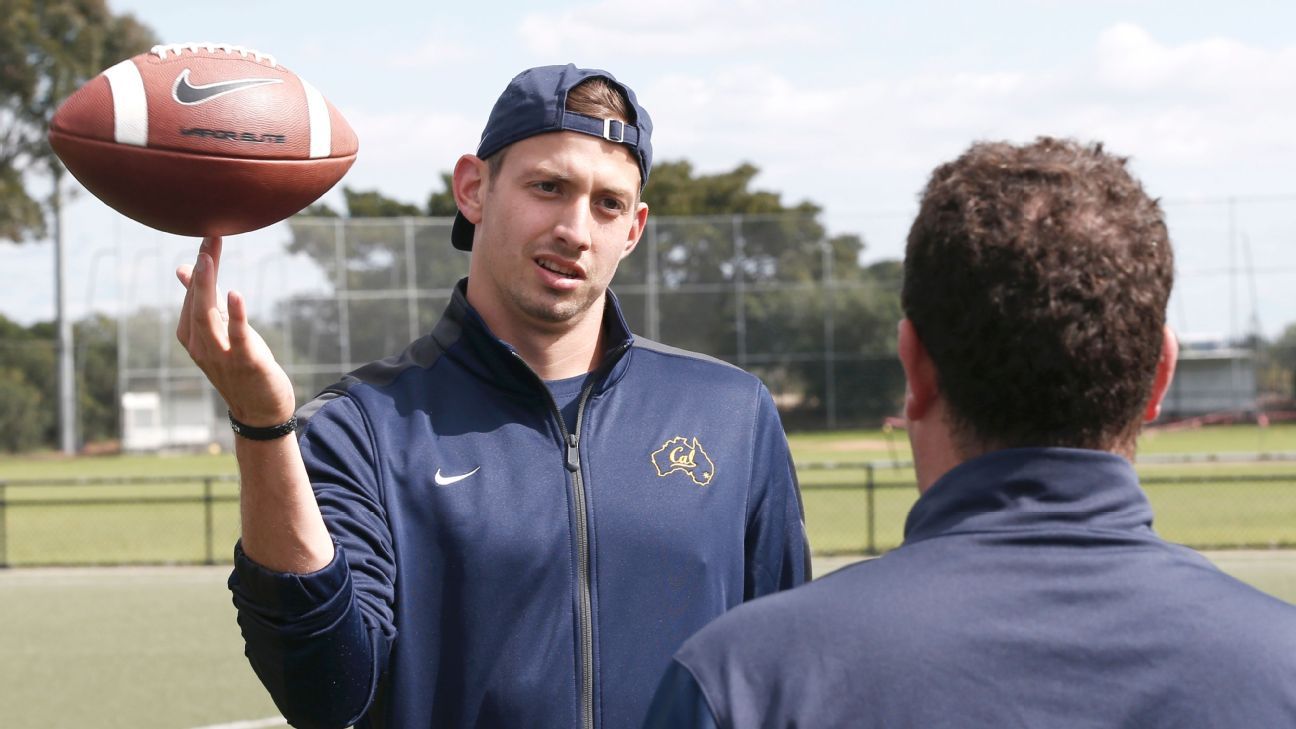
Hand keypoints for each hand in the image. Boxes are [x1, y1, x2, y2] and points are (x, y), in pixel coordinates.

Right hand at [176, 236, 295, 425]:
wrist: (260, 411)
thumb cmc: (239, 365)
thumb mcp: (218, 332)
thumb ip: (202, 302)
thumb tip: (183, 269)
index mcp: (192, 335)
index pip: (192, 296)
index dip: (199, 268)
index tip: (208, 237)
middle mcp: (200, 345)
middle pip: (196, 302)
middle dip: (201, 270)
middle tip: (208, 239)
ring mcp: (221, 355)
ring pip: (207, 317)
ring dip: (206, 287)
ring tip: (207, 259)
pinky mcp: (246, 362)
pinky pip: (237, 336)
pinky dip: (236, 314)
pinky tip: (234, 293)